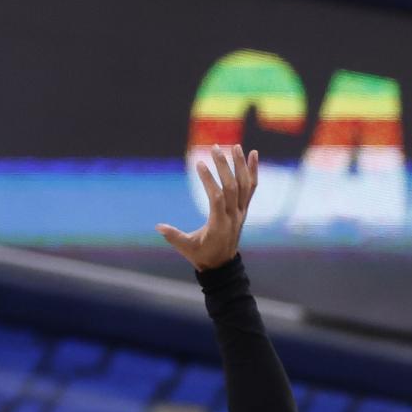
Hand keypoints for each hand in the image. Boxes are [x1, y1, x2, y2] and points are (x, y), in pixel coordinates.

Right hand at [156, 144, 258, 271]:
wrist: (222, 265)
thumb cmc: (202, 256)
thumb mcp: (187, 248)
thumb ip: (174, 237)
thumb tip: (158, 226)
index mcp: (219, 224)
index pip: (217, 197)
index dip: (209, 180)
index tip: (198, 164)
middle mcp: (234, 216)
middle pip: (232, 186)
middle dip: (223, 166)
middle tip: (214, 148)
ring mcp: (241, 211)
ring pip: (244, 185)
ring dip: (240, 164)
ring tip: (234, 146)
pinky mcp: (244, 209)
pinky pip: (251, 187)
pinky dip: (253, 171)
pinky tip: (253, 154)